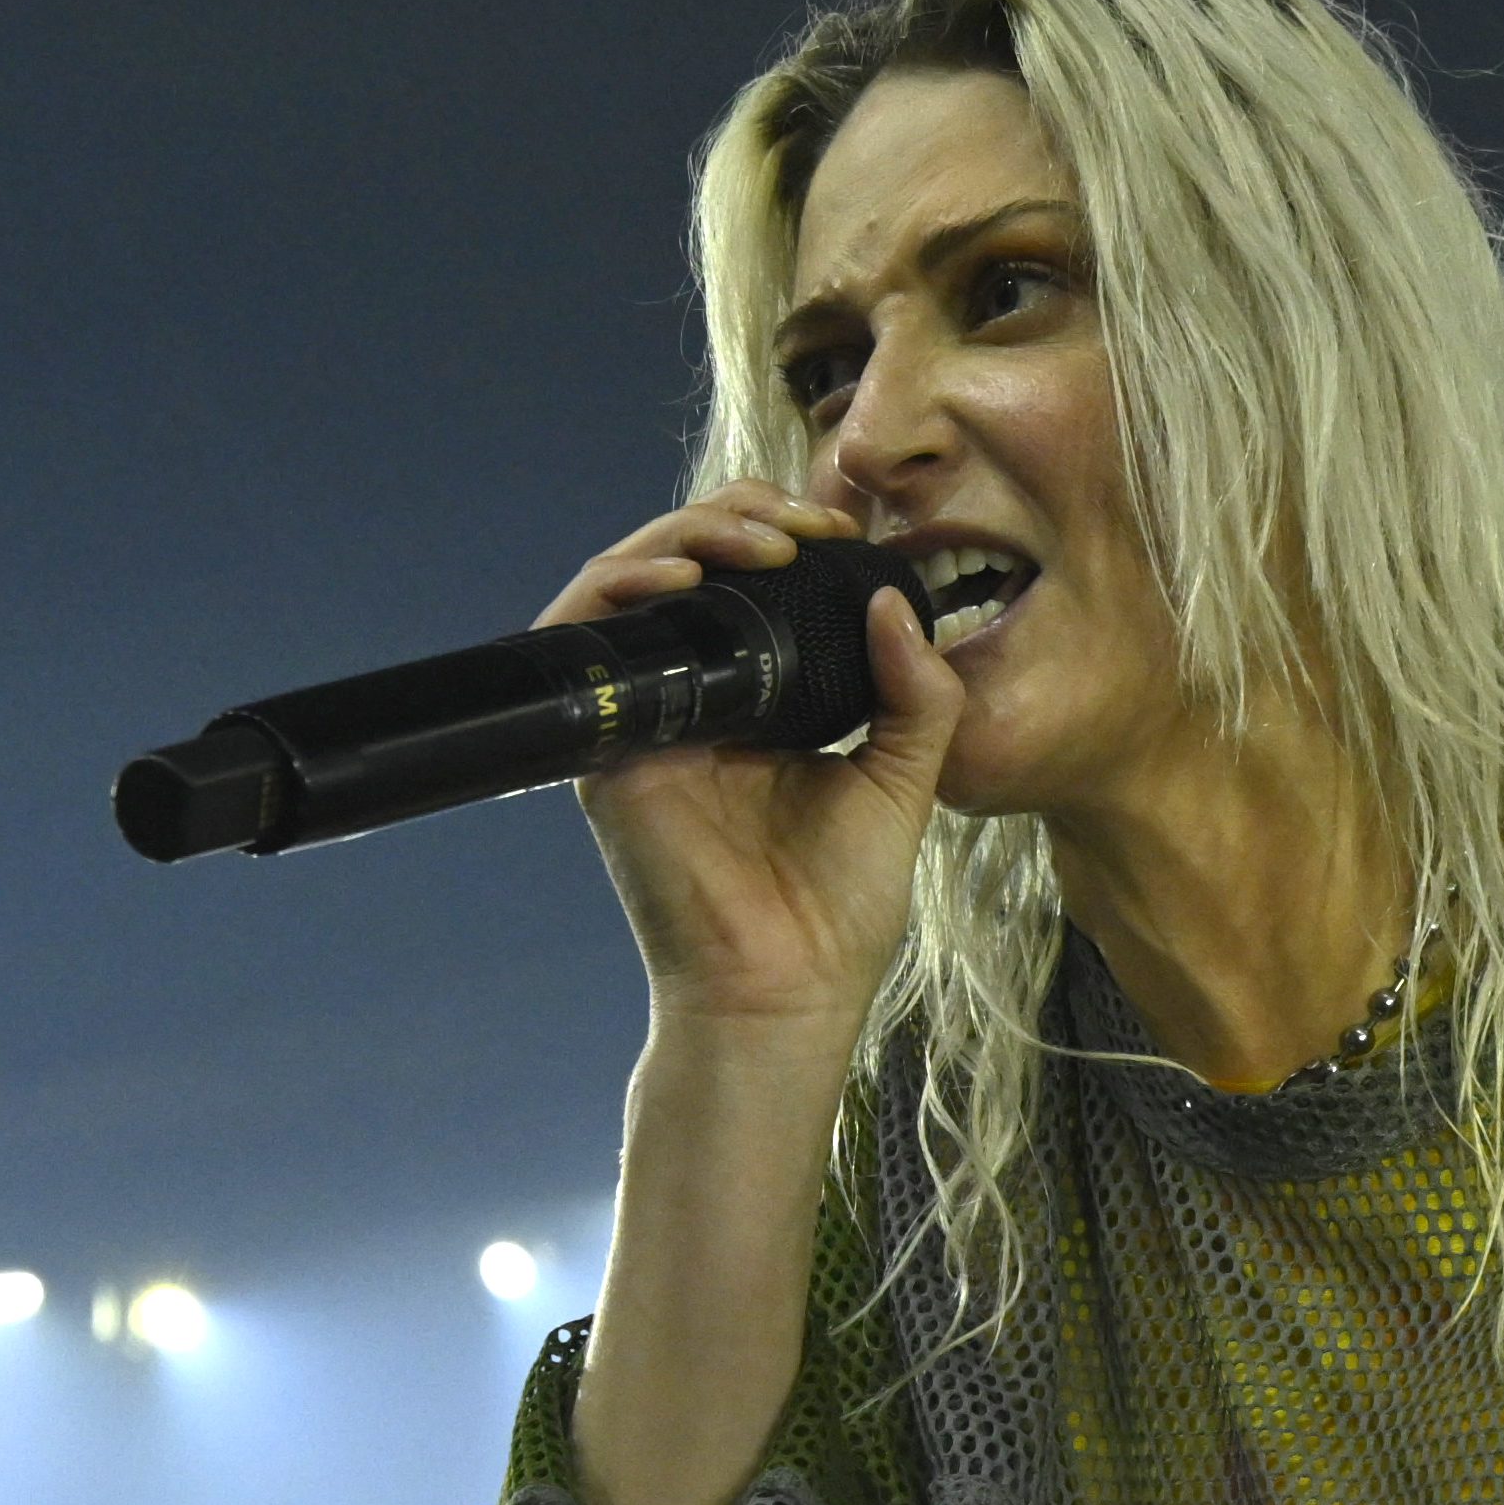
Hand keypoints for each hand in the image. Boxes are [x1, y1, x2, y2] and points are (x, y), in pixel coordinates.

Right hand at [541, 487, 960, 1046]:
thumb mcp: (902, 779)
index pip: (751, 581)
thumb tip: (897, 601)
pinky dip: (620, 586)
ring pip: (634, 580)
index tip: (842, 529)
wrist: (784, 987)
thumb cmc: (838, 907)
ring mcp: (644, 715)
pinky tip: (679, 577)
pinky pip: (585, 635)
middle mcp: (694, 696)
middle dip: (742, 517)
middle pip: (690, 562)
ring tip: (757, 541)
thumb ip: (918, 693)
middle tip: (803, 524)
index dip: (786, 532)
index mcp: (760, 698)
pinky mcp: (603, 743)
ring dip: (687, 535)